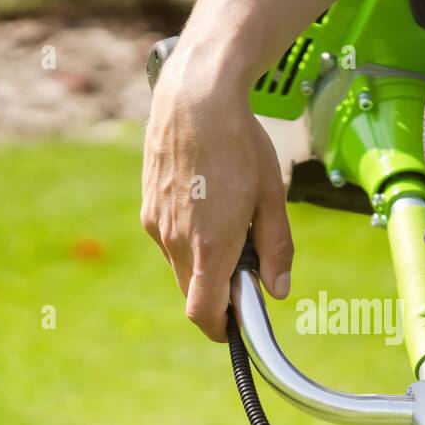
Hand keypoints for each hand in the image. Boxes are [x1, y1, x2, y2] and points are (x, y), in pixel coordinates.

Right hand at [140, 49, 292, 340]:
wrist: (194, 96)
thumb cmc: (240, 143)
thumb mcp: (271, 197)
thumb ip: (276, 249)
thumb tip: (277, 291)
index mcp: (210, 245)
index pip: (203, 313)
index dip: (222, 328)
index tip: (239, 324)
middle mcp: (176, 241)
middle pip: (193, 292)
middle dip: (218, 292)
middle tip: (247, 266)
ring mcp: (156, 223)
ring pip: (181, 265)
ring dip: (204, 262)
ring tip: (229, 220)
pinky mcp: (147, 205)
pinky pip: (169, 239)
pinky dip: (189, 238)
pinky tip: (208, 201)